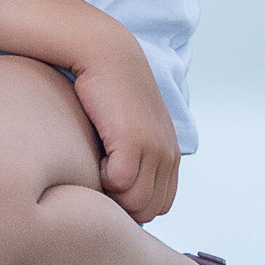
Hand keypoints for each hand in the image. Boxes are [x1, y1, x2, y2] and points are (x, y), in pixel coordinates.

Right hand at [71, 32, 179, 224]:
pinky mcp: (135, 142)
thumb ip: (132, 157)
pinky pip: (118, 184)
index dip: (131, 204)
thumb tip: (114, 190)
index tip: (109, 185)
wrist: (107, 55)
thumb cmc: (107, 93)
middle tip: (99, 177)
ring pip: (133, 202)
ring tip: (97, 163)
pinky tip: (94, 154)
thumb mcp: (128, 129)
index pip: (159, 205)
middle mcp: (167, 155)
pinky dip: (101, 178)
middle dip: (120, 203)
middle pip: (146, 209)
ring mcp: (154, 149)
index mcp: (170, 155)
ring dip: (109, 192)